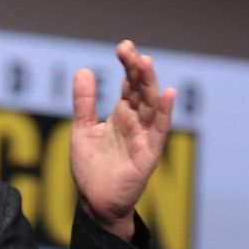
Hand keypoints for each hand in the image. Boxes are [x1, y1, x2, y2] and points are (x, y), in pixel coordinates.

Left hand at [70, 40, 175, 239]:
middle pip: (141, 91)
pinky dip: (163, 113)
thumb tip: (84, 70)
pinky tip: (166, 94)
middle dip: (137, 70)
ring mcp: (144, 138)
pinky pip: (158, 132)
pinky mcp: (148, 156)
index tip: (123, 46)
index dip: (128, 66)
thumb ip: (84, 102)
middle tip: (130, 50)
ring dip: (149, 85)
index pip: (128, 85)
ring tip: (145, 63)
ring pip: (151, 106)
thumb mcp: (82, 129)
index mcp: (121, 116)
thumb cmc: (91, 168)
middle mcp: (136, 123)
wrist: (94, 202)